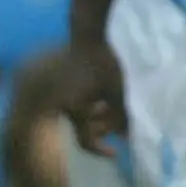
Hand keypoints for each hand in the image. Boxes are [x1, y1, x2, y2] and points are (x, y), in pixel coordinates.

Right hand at [59, 37, 128, 157]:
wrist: (85, 34)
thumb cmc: (102, 63)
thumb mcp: (116, 90)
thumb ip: (121, 115)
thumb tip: (125, 136)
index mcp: (75, 111)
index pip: (86, 141)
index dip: (101, 150)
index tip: (115, 152)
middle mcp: (64, 106)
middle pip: (83, 129)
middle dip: (101, 129)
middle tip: (119, 123)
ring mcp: (60, 96)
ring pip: (79, 116)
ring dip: (96, 116)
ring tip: (111, 105)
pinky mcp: (61, 86)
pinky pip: (74, 103)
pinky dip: (88, 105)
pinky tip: (99, 95)